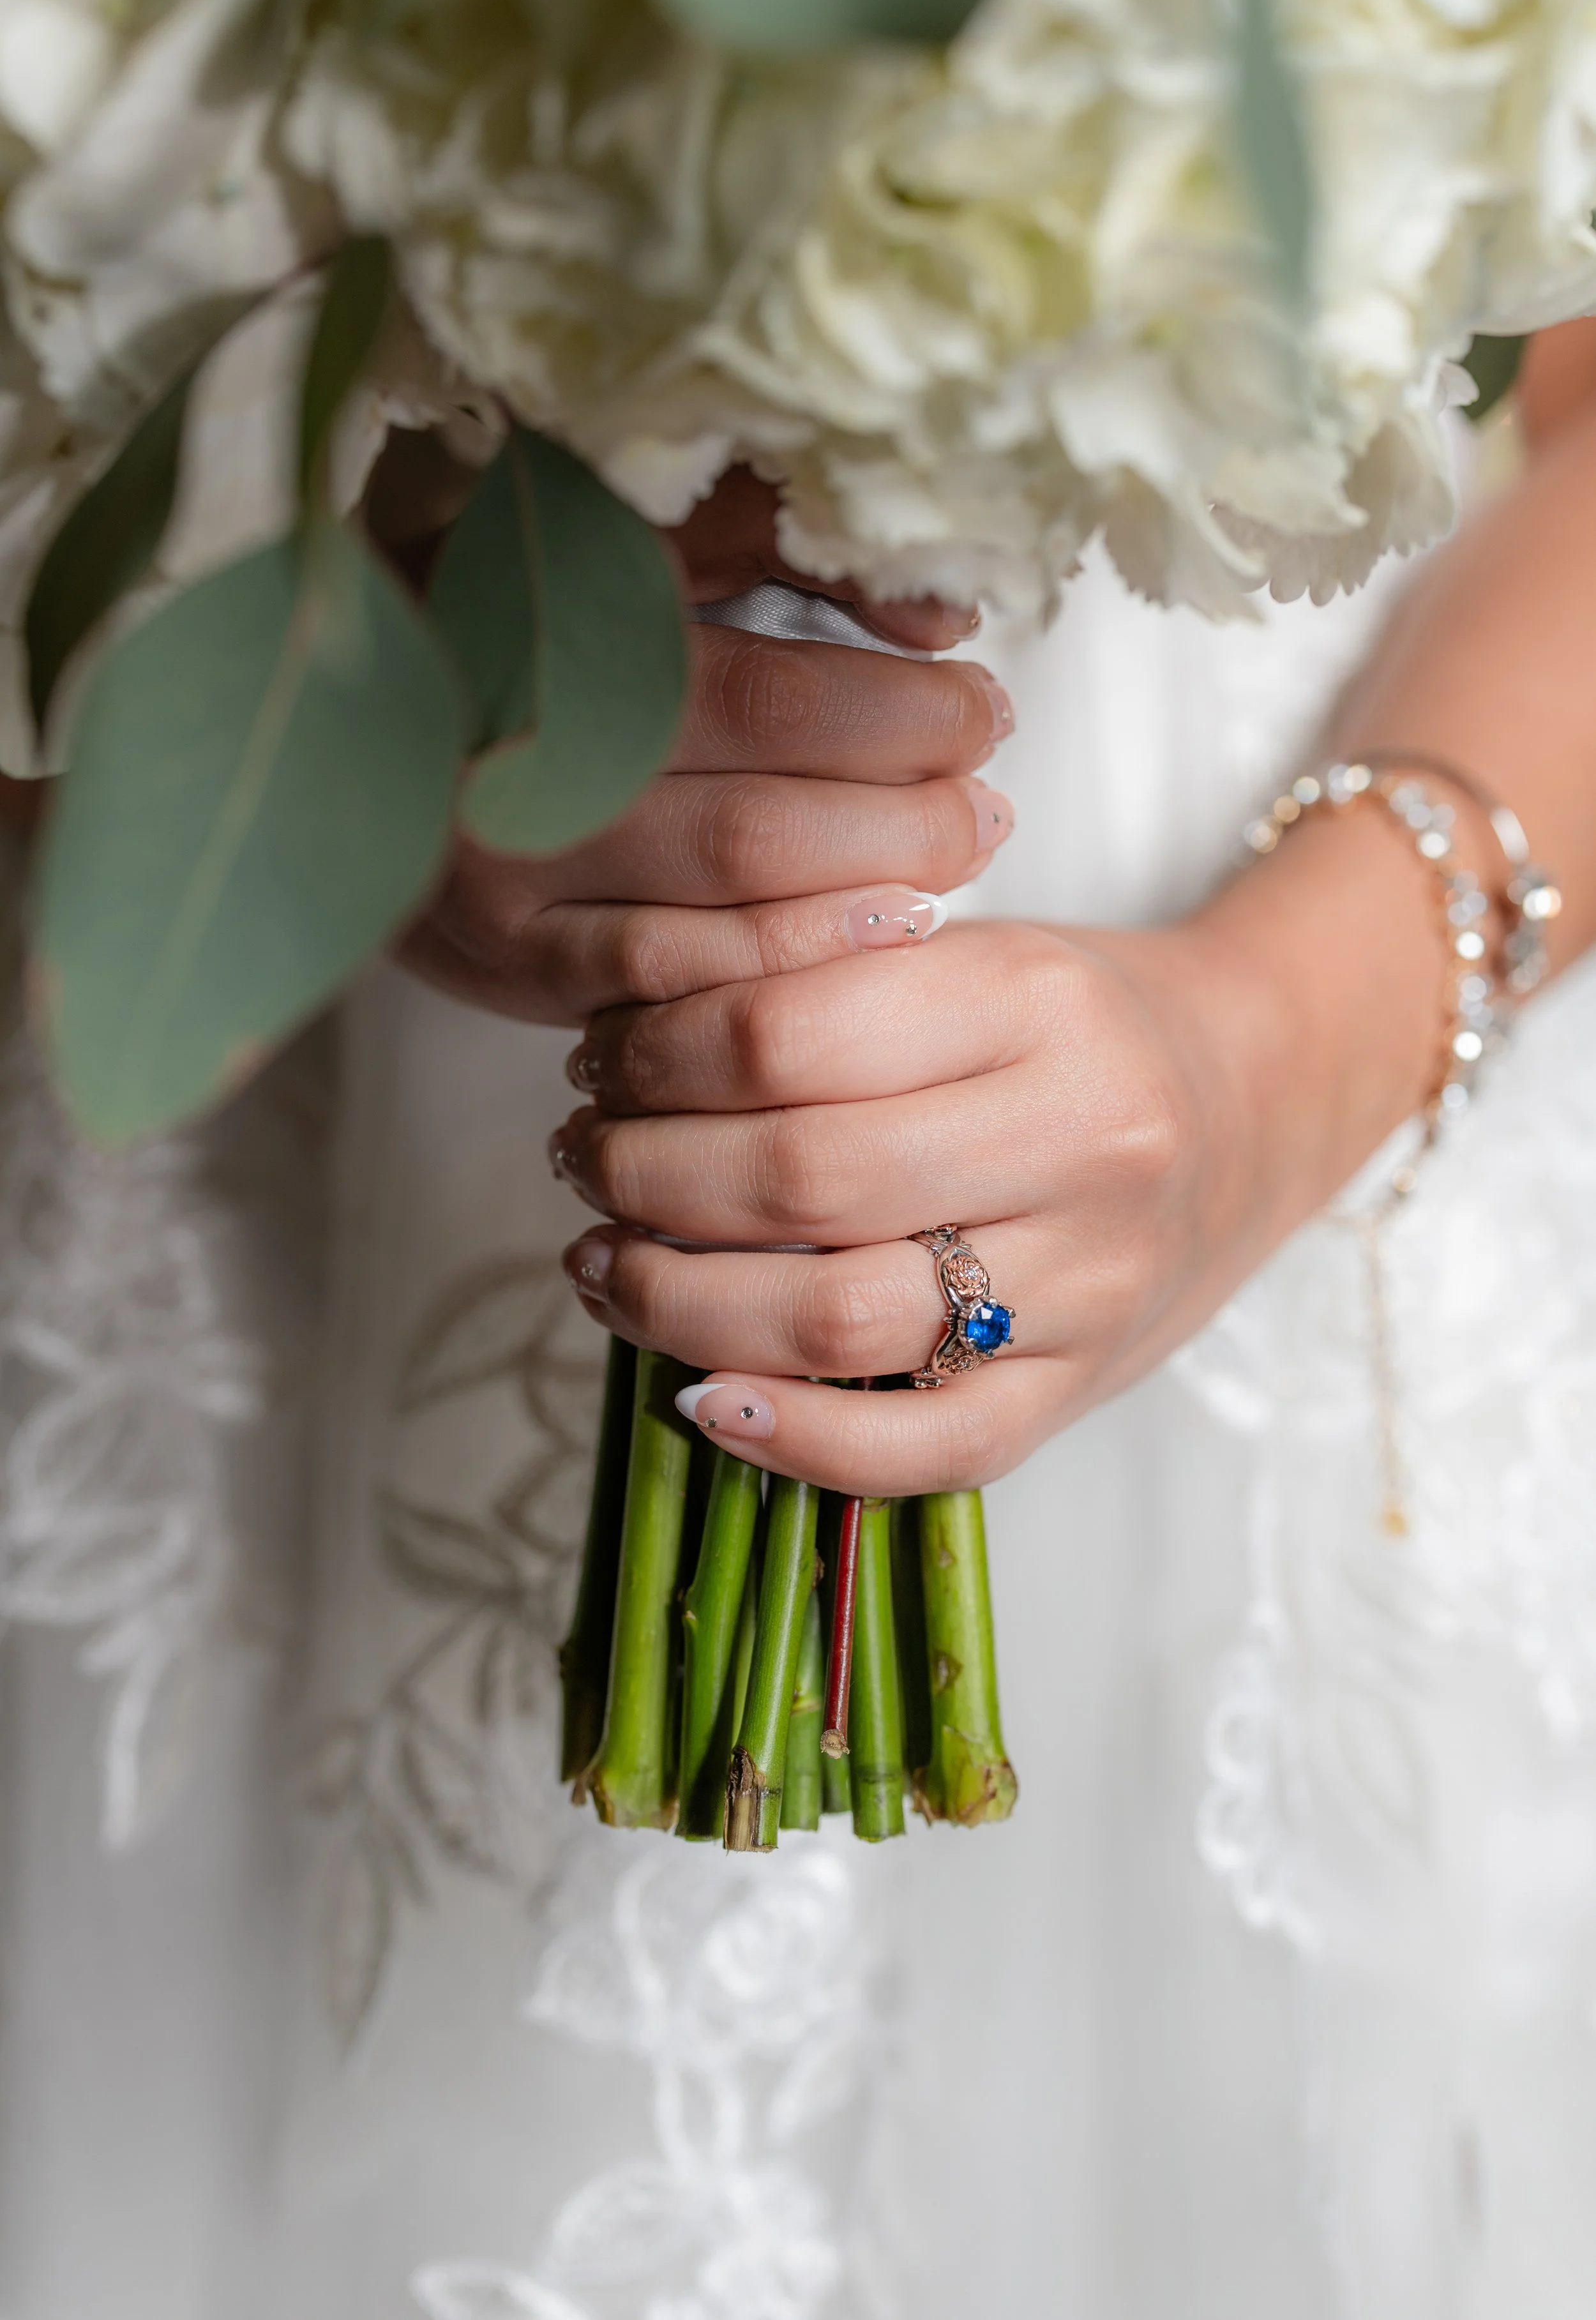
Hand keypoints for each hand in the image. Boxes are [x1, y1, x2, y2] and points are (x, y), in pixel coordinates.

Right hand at [399, 469, 1013, 1027]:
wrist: (330, 721)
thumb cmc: (507, 609)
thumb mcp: (615, 531)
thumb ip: (774, 541)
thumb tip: (939, 615)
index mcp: (549, 623)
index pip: (769, 689)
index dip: (900, 709)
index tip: (977, 700)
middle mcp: (521, 753)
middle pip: (763, 809)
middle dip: (910, 810)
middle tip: (986, 793)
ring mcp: (509, 871)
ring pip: (730, 899)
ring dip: (871, 886)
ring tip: (954, 855)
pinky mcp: (509, 958)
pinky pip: (676, 984)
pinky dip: (789, 962)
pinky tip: (869, 933)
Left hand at [546, 800, 1449, 1493]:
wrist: (1261, 1098)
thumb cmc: (1081, 1022)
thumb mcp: (974, 954)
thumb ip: (827, 992)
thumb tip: (624, 1061)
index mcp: (1032, 1000)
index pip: (783, 1037)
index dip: (652, 1059)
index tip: (598, 1066)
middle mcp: (1079, 1140)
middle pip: (797, 1181)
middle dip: (641, 1179)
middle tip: (581, 1161)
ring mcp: (1091, 1279)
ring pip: (839, 1322)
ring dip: (677, 1303)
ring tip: (603, 1263)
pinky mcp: (1085, 1387)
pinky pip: (924, 1448)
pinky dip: (791, 1440)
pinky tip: (696, 1398)